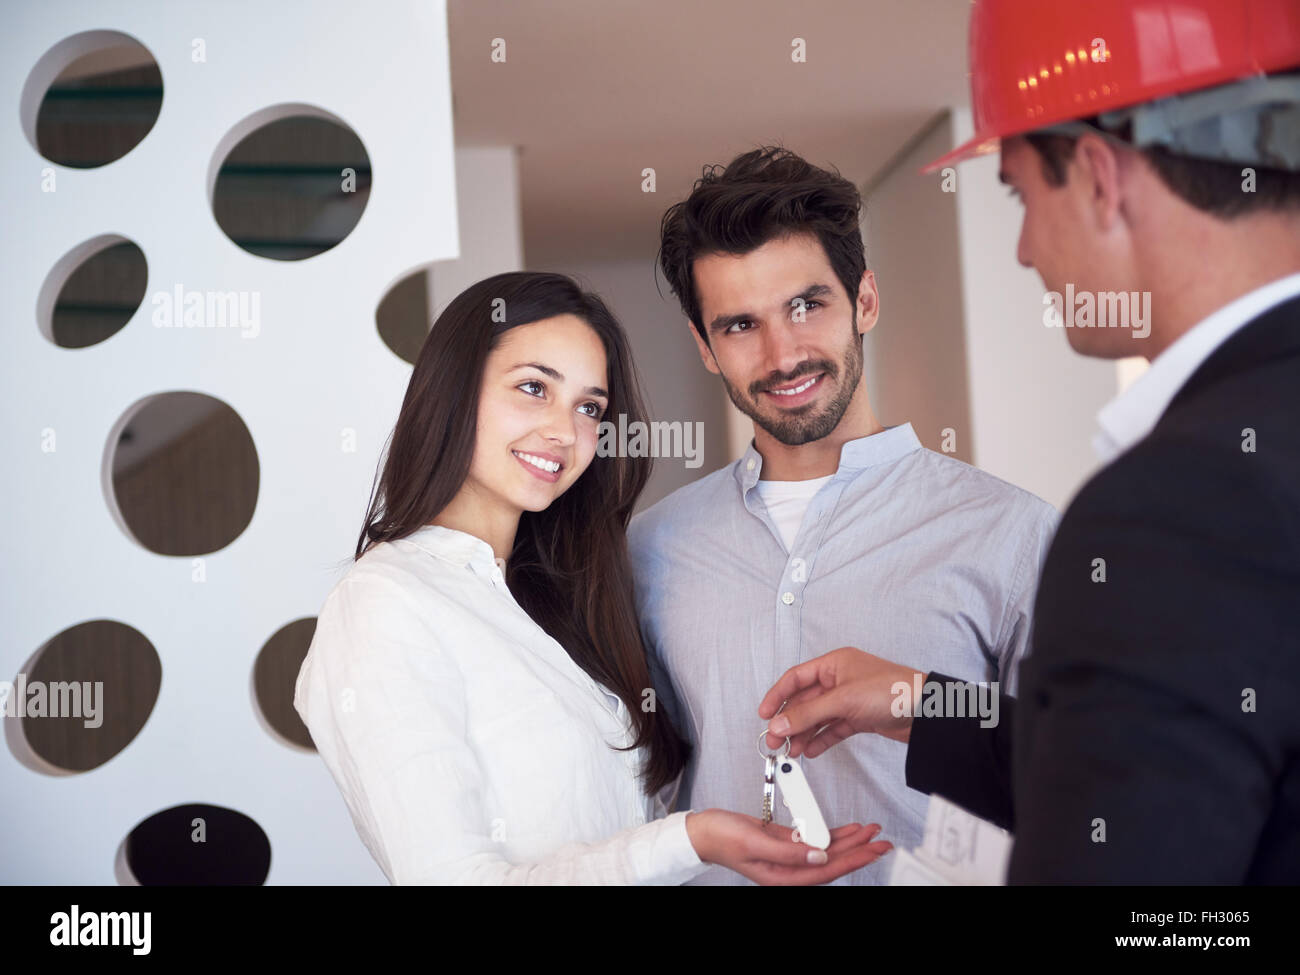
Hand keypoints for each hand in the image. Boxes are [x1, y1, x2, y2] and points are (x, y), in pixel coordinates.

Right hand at [685, 809, 890, 884]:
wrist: (703, 830)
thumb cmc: (721, 838)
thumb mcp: (754, 843)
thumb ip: (788, 852)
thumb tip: (819, 856)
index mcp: (781, 877)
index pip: (826, 871)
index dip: (853, 860)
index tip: (872, 850)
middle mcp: (788, 870)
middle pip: (831, 862)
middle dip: (858, 850)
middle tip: (881, 841)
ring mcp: (788, 856)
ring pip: (825, 850)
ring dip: (848, 840)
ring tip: (869, 831)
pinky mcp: (785, 842)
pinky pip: (814, 838)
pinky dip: (831, 833)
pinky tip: (846, 829)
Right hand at [758, 647, 925, 757]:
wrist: (927, 712)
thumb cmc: (894, 690)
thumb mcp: (843, 700)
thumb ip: (808, 714)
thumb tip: (779, 723)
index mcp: (834, 664)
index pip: (796, 678)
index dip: (777, 696)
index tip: (764, 714)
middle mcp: (839, 680)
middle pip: (804, 701)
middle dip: (788, 721)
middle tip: (774, 741)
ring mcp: (849, 700)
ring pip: (817, 717)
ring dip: (803, 734)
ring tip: (791, 751)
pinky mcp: (859, 718)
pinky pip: (832, 729)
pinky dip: (821, 739)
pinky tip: (811, 750)